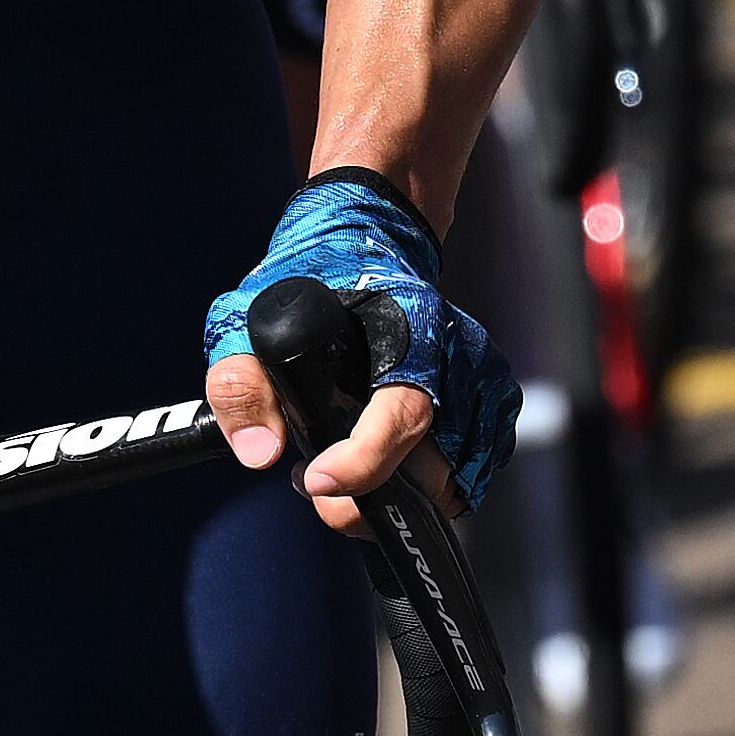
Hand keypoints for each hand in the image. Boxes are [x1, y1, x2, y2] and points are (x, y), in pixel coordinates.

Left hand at [202, 171, 517, 528]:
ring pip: (452, 480)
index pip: (403, 418)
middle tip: (317, 477)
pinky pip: (470, 472)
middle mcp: (457, 358)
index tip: (314, 479)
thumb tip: (259, 451)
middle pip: (432, 469)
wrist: (370, 240)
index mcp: (409, 330)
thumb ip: (243, 384)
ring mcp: (482, 381)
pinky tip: (387, 462)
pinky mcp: (491, 402)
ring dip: (399, 493)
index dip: (361, 464)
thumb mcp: (249, 316)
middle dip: (371, 495)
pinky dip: (427, 484)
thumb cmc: (310, 277)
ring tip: (346, 466)